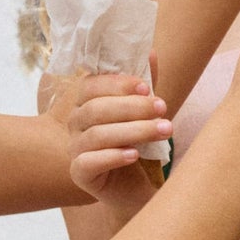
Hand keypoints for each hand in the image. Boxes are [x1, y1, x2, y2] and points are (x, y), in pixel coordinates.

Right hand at [59, 71, 170, 213]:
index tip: (146, 87)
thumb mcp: (144, 112)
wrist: (136, 188)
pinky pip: (88, 163)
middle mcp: (75, 124)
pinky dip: (112, 157)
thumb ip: (145, 86)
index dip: (117, 84)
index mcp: (86, 104)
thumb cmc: (138, 144)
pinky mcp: (80, 174)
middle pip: (96, 110)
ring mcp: (75, 149)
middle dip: (132, 107)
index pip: (90, 86)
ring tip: (165, 129)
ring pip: (97, 135)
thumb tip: (151, 52)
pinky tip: (134, 155)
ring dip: (134, 130)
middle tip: (163, 107)